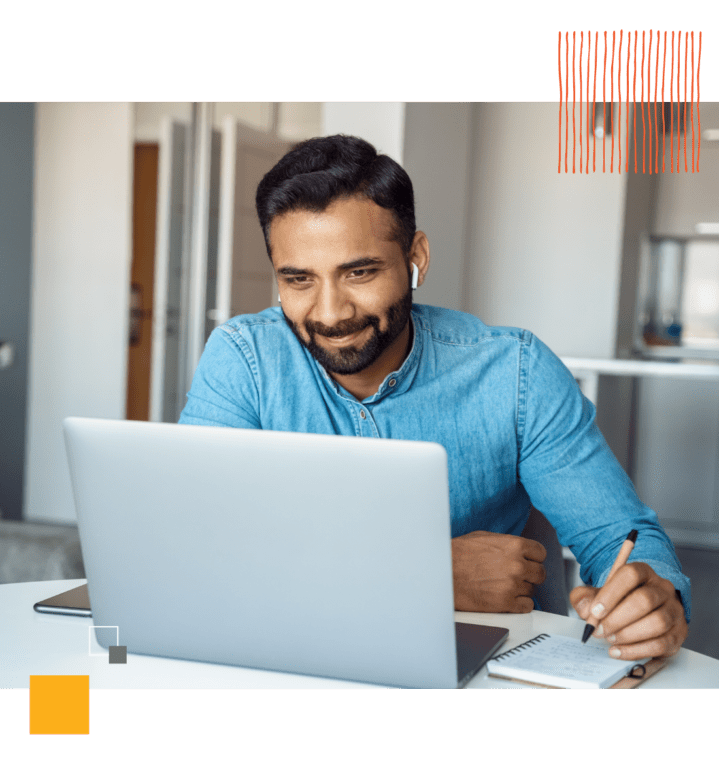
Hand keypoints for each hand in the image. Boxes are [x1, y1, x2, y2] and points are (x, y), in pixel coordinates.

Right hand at [451, 530, 546, 612]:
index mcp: (514, 545)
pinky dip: (519, 604)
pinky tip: (507, 598)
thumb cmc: (459, 554)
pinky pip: (527, 606)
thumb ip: (507, 543)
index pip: (541, 553)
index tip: (528, 561)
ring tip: (504, 586)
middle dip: (529, 575)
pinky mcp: (506, 603)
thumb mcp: (484, 538)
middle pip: (540, 573)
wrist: (443, 573)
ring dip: (521, 590)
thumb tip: (520, 550)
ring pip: (532, 590)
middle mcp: (517, 565)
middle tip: (516, 576)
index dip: (533, 558)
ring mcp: (513, 585)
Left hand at [570, 562, 687, 658]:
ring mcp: (674, 610)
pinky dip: (636, 650)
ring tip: (610, 639)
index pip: (630, 575)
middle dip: (617, 619)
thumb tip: (584, 608)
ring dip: (628, 634)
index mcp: (643, 572)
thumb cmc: (621, 601)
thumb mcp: (601, 594)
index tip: (595, 612)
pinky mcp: (679, 633)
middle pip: (644, 600)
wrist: (644, 612)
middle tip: (599, 631)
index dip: (611, 594)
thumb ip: (586, 597)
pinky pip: (661, 644)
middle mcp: (663, 588)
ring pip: (657, 623)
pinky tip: (619, 651)